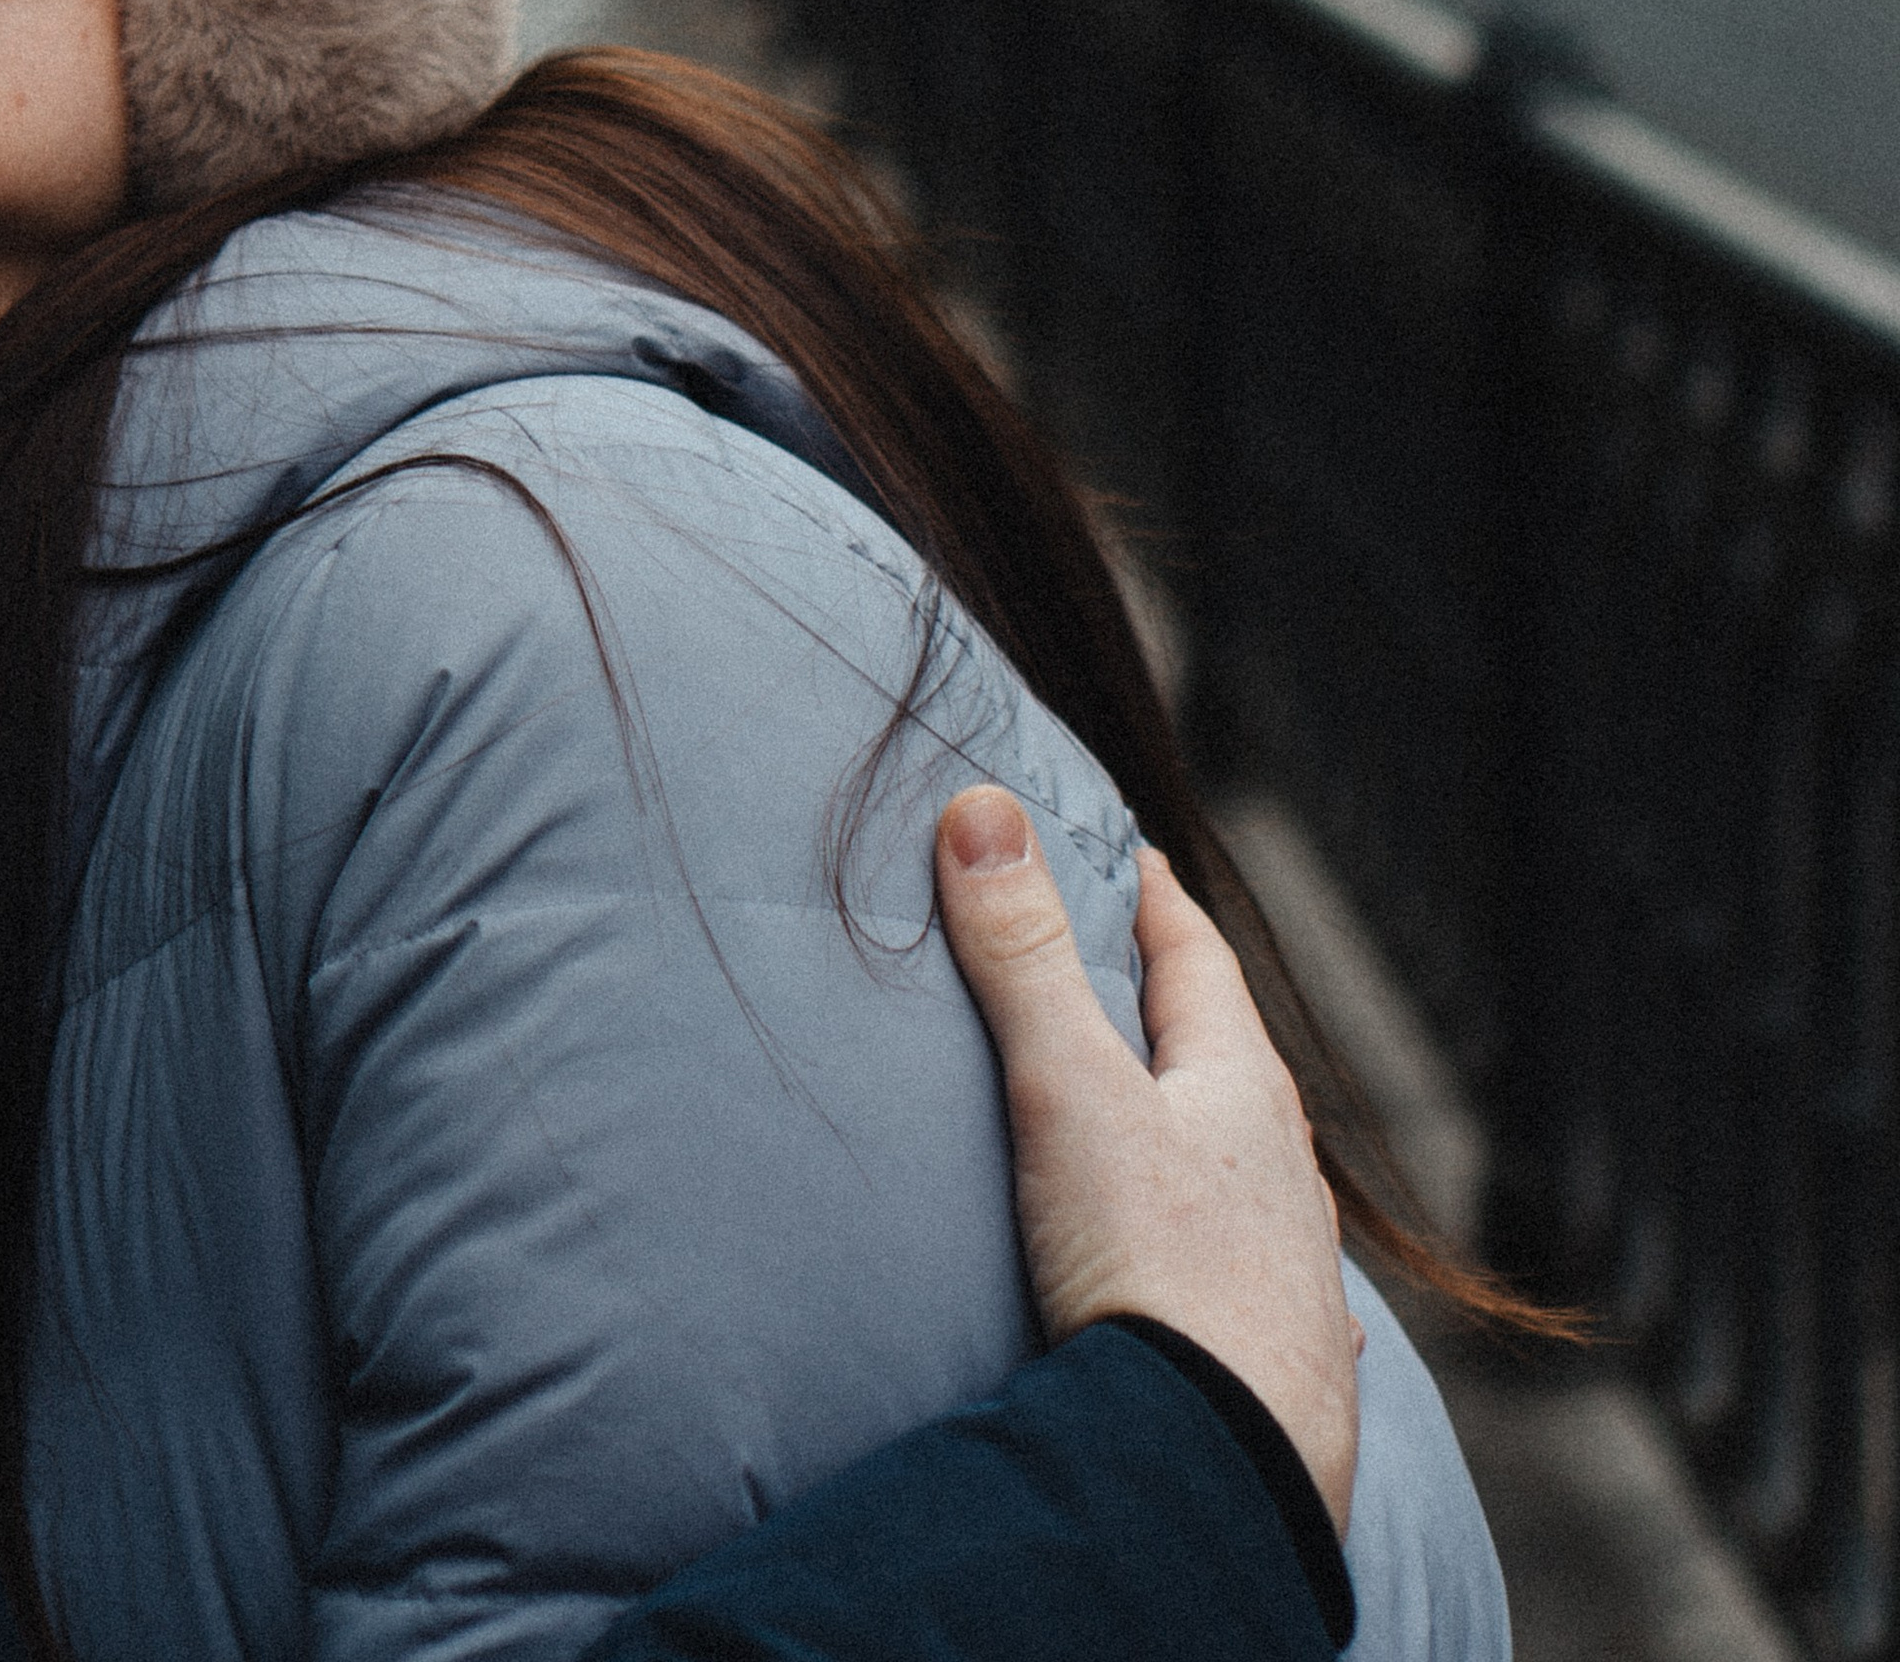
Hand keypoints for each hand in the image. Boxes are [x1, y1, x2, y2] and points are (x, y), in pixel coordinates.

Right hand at [935, 787, 1360, 1536]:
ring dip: (1209, 1130)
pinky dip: (1234, 1246)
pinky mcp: (1285, 1355)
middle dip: (1178, 1011)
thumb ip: (1020, 957)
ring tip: (1176, 1121)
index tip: (1127, 854)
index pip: (1195, 955)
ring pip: (1251, 1166)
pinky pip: (1261, 1272)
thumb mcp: (1069, 1093)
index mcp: (1237, 1085)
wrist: (1226, 1466)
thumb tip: (983, 807)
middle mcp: (1281, 1166)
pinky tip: (1238, 1275)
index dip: (1153, 898)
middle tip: (1133, 972)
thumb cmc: (1155, 1270)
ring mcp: (1291, 1264)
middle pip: (1226, 1058)